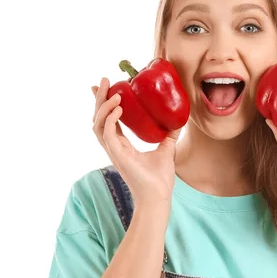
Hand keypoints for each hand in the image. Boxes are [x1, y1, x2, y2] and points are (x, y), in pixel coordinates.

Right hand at [91, 78, 179, 206]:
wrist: (159, 196)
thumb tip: (179, 120)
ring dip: (103, 107)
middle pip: (98, 119)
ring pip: (98, 125)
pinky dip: (111, 119)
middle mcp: (114, 147)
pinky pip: (107, 134)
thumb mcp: (166, 149)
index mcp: (122, 145)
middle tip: (103, 81)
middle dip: (98, 99)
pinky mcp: (118, 156)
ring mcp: (114, 151)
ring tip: (114, 93)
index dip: (105, 104)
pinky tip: (120, 108)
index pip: (108, 120)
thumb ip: (169, 134)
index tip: (106, 87)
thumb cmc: (160, 179)